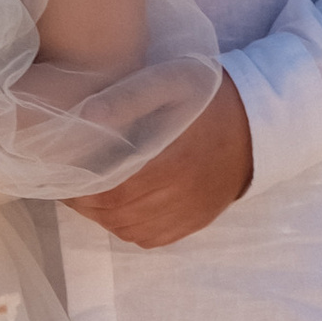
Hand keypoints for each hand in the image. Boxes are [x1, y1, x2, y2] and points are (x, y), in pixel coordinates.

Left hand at [69, 72, 252, 249]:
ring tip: (92, 192)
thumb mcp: (171, 81)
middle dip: (85, 201)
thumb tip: (87, 116)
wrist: (255, 127)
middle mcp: (179, 197)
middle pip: (113, 213)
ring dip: (102, 215)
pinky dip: (126, 227)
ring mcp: (186, 215)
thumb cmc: (207, 101)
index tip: (66, 170)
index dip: (79, 186)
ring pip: (126, 229)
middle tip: (73, 181)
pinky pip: (148, 238)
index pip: (109, 190)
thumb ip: (128, 96)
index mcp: (171, 163)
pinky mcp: (192, 223)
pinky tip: (121, 207)